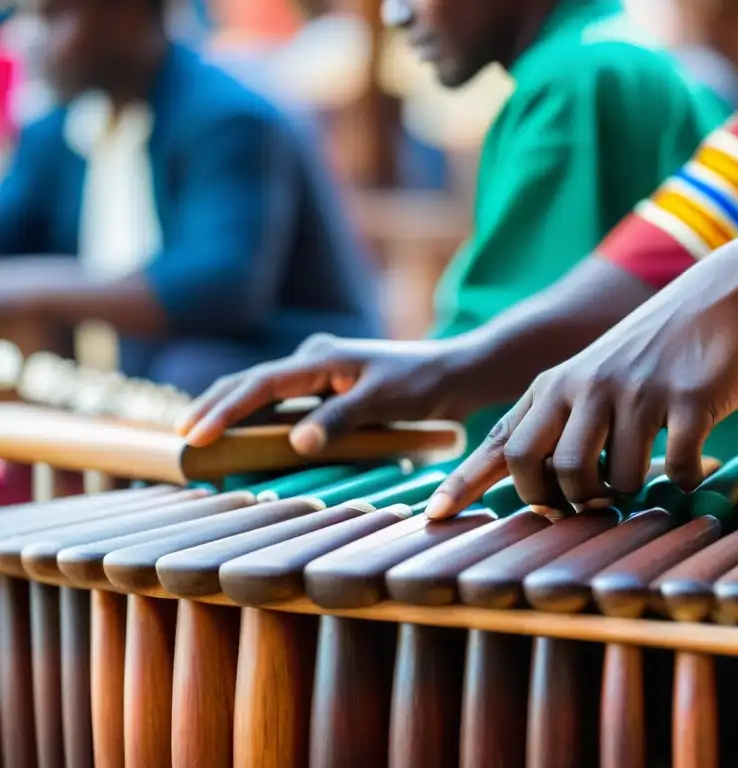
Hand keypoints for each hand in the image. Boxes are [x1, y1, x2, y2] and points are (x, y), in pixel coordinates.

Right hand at [176, 334, 478, 452]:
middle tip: (179, 439)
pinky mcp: (327, 393)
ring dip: (231, 414)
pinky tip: (243, 441)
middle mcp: (312, 362)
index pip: (260, 385)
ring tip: (196, 439)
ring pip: (262, 394)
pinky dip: (258, 422)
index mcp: (320, 358)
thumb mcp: (385, 402)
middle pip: (249, 383)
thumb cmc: (424, 384)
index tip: (194, 435)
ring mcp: (318, 377)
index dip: (225, 411)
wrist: (455, 375)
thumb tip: (298, 443)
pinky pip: (283, 406)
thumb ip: (343, 420)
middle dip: (212, 408)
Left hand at [425, 260, 737, 518]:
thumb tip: (542, 479)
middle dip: (559, 502)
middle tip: (586, 504)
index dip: (466, 482)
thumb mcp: (596, 371)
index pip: (501, 441)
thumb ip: (564, 415)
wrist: (731, 295)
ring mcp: (636, 393)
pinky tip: (692, 466)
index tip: (435, 514)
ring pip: (610, 479)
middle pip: (543, 469)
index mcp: (558, 383)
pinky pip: (675, 468)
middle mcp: (588, 387)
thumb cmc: (659, 345)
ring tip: (644, 473)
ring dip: (627, 492)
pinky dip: (684, 479)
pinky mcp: (687, 400)